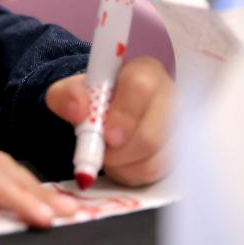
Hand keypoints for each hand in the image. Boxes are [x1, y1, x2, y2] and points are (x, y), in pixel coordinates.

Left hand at [46, 56, 174, 185]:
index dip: (124, 113)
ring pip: (155, 158)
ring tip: (105, 154)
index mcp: (144, 71)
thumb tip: (77, 109)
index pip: (141, 86)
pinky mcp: (174, 154)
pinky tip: (117, 163)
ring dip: (122, 163)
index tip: (106, 135)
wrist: (100, 117)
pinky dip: (129, 173)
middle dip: (122, 150)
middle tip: (102, 153)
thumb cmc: (91, 99)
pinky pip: (154, 172)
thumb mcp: (68, 91)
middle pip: (154, 133)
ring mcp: (176, 128)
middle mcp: (169, 97)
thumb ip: (67, 95)